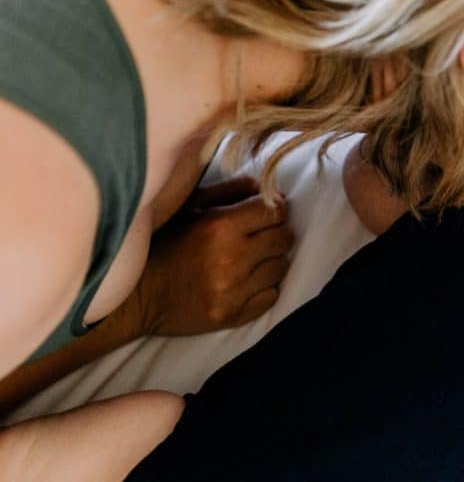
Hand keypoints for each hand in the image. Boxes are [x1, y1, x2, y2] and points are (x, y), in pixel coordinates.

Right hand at [128, 176, 294, 336]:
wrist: (138, 296)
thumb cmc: (165, 244)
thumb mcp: (190, 207)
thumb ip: (229, 190)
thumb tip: (265, 187)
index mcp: (219, 227)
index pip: (275, 211)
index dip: (276, 208)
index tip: (267, 212)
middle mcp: (231, 259)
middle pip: (284, 238)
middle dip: (277, 232)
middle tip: (261, 235)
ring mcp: (233, 291)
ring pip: (281, 267)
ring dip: (271, 260)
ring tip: (250, 259)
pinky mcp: (233, 315)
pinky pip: (271, 296)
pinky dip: (264, 287)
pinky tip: (245, 282)